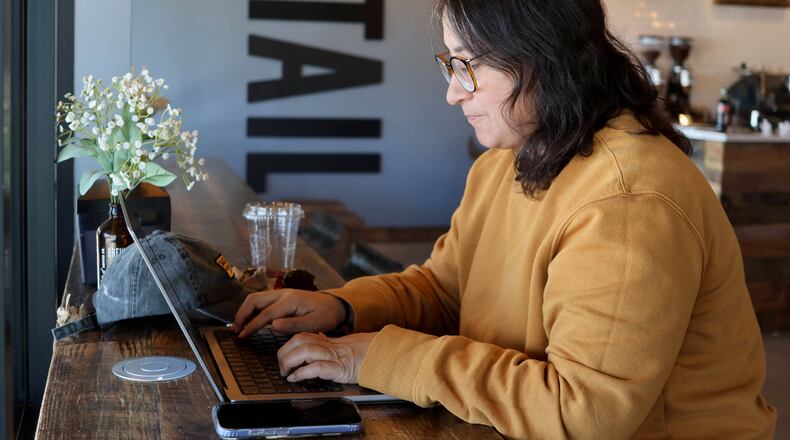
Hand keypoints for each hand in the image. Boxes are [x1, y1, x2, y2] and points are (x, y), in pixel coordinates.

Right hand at [230, 289, 345, 337]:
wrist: (335, 304)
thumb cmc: (326, 315)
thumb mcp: (314, 324)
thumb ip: (293, 325)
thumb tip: (273, 325)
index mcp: (290, 301)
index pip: (265, 314)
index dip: (251, 325)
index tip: (241, 336)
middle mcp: (283, 293)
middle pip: (254, 300)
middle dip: (242, 314)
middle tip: (235, 331)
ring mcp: (281, 293)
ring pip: (256, 299)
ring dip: (245, 311)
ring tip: (239, 327)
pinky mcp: (282, 297)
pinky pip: (262, 301)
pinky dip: (252, 310)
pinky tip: (250, 321)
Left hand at [277, 332, 376, 383]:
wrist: (379, 357)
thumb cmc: (360, 354)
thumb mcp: (340, 347)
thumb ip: (325, 344)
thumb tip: (311, 342)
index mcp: (327, 341)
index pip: (301, 336)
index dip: (287, 346)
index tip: (282, 357)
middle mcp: (328, 346)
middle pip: (299, 341)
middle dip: (284, 353)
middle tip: (281, 367)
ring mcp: (334, 356)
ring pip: (305, 351)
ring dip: (290, 362)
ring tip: (286, 373)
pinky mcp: (339, 369)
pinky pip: (316, 368)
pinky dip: (302, 373)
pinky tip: (295, 378)